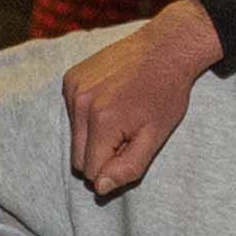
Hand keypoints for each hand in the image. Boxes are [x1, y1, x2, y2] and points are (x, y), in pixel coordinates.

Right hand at [63, 1, 221, 198]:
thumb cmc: (165, 93)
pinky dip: (87, 115)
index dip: (113, 166)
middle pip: (78, 158)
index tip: (132, 147)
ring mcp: (72, 88)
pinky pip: (71, 114)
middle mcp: (81, 103)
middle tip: (127, 133)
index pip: (91, 171)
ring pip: (74, 137)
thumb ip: (128, 167)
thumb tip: (100, 188)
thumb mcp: (156, 136)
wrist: (164, 47)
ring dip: (93, 135)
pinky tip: (110, 99)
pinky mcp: (70, 79)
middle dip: (101, 154)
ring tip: (119, 114)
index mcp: (103, 121)